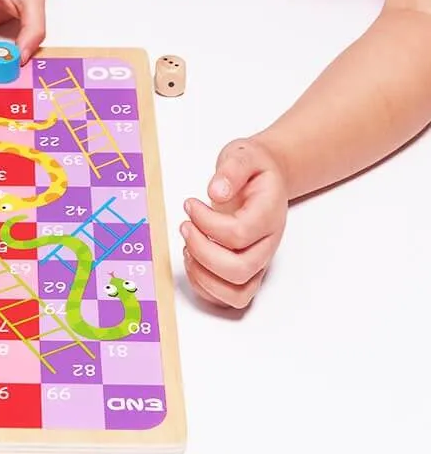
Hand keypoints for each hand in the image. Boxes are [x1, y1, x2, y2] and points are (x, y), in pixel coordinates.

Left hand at [180, 138, 288, 309]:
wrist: (267, 178)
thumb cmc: (254, 168)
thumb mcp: (244, 154)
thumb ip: (232, 169)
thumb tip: (216, 192)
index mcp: (269, 215)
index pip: (240, 233)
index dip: (207, 222)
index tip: (190, 204)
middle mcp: (267, 244)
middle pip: (239, 269)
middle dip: (202, 250)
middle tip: (185, 226)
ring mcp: (259, 261)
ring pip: (237, 293)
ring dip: (203, 274)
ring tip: (187, 246)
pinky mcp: (248, 271)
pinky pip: (230, 298)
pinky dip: (206, 287)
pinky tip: (192, 258)